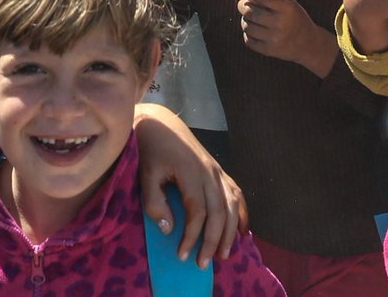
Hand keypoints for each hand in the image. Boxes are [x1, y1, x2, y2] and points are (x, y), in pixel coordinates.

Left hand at [132, 104, 248, 266]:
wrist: (161, 124)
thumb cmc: (150, 151)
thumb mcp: (145, 176)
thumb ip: (155, 203)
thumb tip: (169, 229)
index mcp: (191, 172)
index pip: (198, 212)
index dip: (192, 236)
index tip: (182, 255)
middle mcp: (210, 172)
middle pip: (219, 211)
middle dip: (214, 240)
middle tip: (203, 263)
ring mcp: (217, 170)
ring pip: (232, 204)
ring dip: (230, 231)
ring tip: (224, 254)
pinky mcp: (219, 170)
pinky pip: (236, 193)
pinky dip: (242, 213)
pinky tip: (242, 230)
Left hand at [238, 0, 337, 74]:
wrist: (307, 43)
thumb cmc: (296, 18)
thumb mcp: (290, 4)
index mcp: (287, 8)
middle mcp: (280, 23)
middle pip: (251, 11)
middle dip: (242, 6)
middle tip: (242, 4)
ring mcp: (273, 38)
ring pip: (247, 26)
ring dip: (244, 20)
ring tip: (248, 18)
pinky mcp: (268, 50)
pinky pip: (248, 40)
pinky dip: (247, 33)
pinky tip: (252, 30)